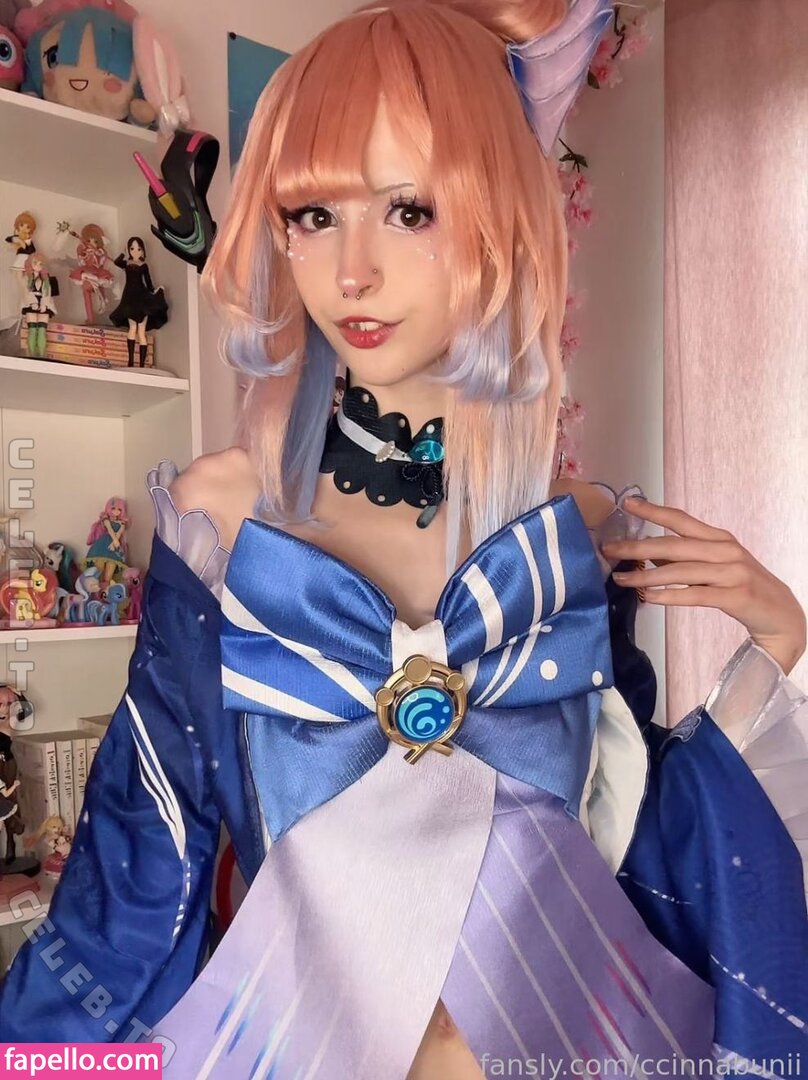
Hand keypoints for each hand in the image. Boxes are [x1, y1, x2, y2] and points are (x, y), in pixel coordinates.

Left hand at [601, 496, 806, 675]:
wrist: (781, 615)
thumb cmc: (742, 587)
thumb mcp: (715, 566)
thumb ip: (685, 559)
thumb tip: (648, 556)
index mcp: (719, 538)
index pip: (682, 519)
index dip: (654, 511)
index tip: (627, 503)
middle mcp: (725, 550)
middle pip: (674, 545)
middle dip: (638, 547)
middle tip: (609, 549)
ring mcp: (732, 573)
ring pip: (680, 571)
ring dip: (646, 576)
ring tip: (621, 579)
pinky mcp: (735, 597)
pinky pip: (696, 595)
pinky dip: (670, 596)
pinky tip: (649, 598)